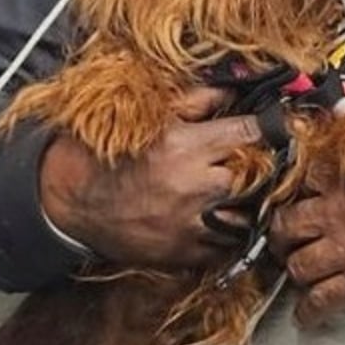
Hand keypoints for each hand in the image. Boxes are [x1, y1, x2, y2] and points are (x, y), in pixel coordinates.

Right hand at [39, 88, 260, 267]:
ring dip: (249, 203)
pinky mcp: (185, 254)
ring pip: (249, 216)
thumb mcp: (149, 115)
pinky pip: (227, 247)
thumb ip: (197, 101)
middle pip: (259, 177)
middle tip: (255, 160)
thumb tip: (234, 90)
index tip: (277, 126)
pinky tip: (219, 218)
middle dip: (261, 167)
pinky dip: (229, 232)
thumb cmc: (105, 153)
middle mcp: (195, 188)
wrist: (67, 201)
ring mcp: (192, 225)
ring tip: (237, 191)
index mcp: (187, 147)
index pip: (252, 133)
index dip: (270, 127)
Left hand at [270, 159, 344, 326]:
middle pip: (286, 227)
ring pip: (297, 267)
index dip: (298, 194)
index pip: (303, 183)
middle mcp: (339, 218)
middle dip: (281, 236)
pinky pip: (318, 303)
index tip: (300, 203)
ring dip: (296, 273)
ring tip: (301, 277)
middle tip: (286, 242)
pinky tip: (308, 314)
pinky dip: (308, 312)